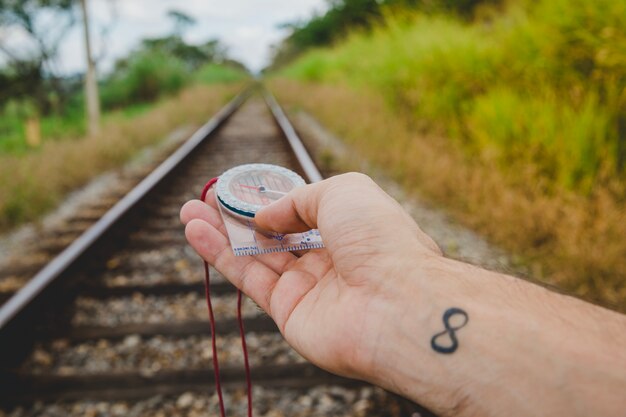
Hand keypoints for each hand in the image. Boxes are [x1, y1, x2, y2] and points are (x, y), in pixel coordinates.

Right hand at [180, 172, 441, 379]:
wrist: (396, 302)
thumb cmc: (379, 238)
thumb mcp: (340, 192)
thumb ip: (296, 200)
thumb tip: (265, 216)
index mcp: (350, 228)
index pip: (302, 212)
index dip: (270, 200)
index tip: (240, 187)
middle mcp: (330, 259)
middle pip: (275, 235)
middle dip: (239, 216)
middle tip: (206, 198)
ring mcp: (310, 288)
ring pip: (256, 256)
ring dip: (221, 233)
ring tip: (189, 211)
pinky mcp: (289, 313)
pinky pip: (249, 279)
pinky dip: (221, 255)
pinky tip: (197, 232)